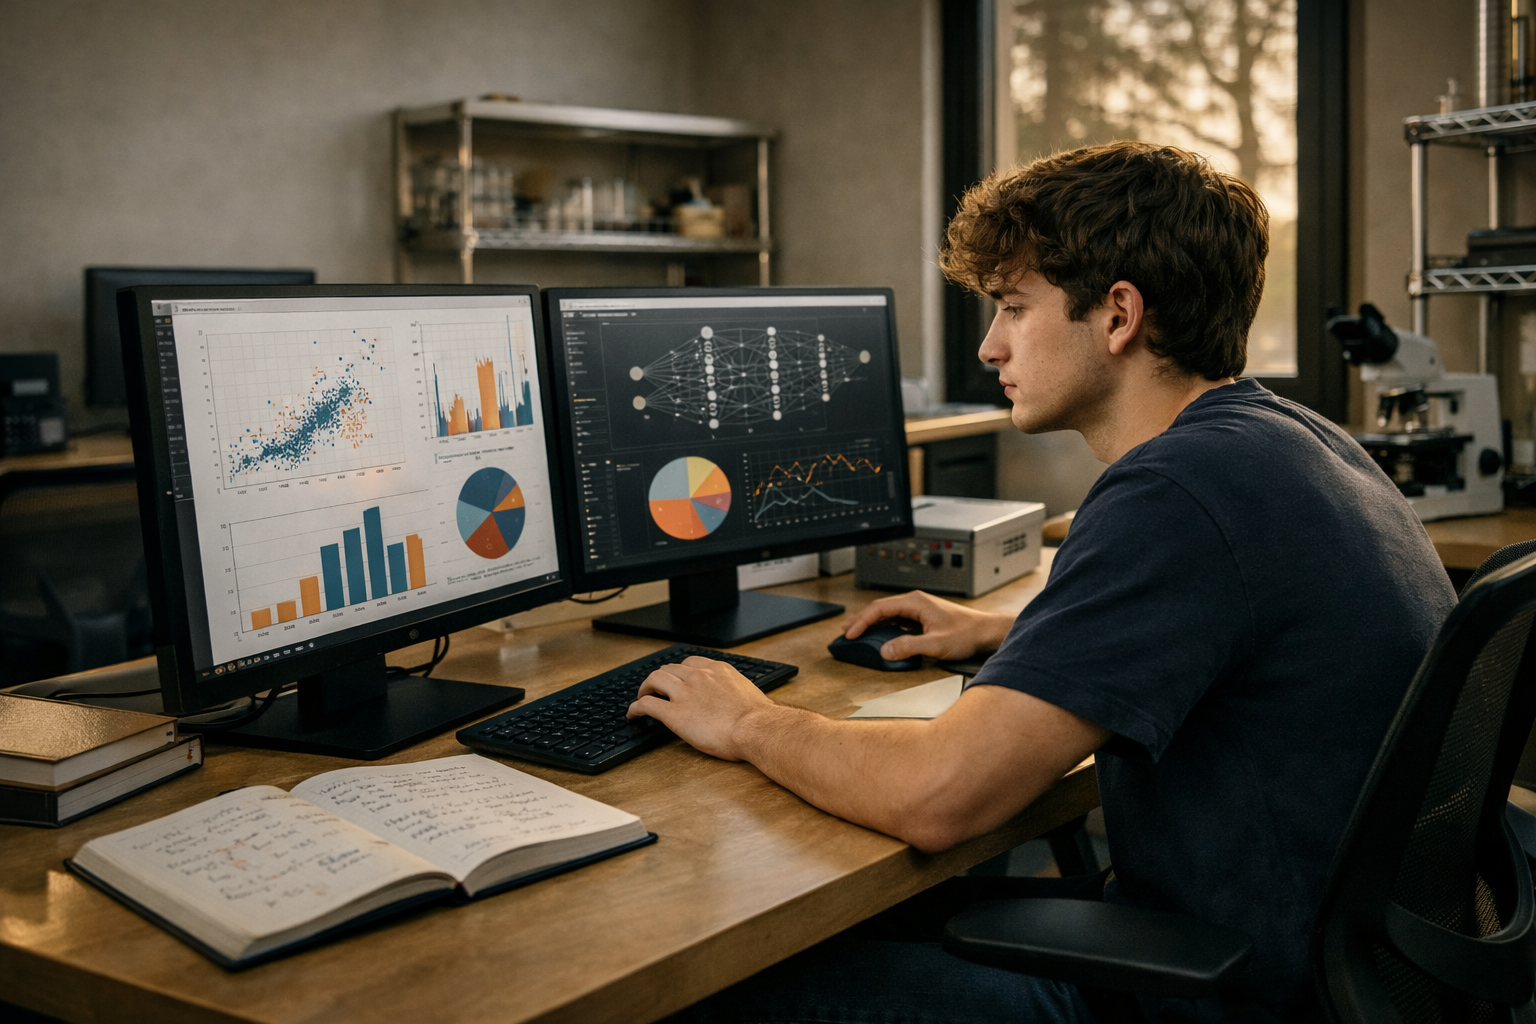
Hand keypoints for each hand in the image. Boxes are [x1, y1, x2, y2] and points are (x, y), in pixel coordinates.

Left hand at [628, 656, 774, 760]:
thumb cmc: (758, 718)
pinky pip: (646, 704)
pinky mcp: (674, 714)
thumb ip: (734, 691)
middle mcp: (698, 676)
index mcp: (717, 670)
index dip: (679, 671)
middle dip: (660, 678)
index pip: (690, 663)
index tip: (677, 679)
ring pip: (654, 680)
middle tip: (656, 688)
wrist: (756, 728)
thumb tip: (735, 702)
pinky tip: (633, 714)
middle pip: (669, 669)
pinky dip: (635, 708)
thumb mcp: (747, 693)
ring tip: (642, 696)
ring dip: (645, 687)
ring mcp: (685, 693)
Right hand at [842, 591, 1012, 661]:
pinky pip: (898, 621)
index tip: (851, 634)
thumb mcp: (936, 644)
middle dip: (861, 620)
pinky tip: (880, 637)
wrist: (987, 632)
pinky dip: (885, 628)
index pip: (879, 608)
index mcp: (915, 602)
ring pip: (888, 614)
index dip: (862, 621)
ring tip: (857, 633)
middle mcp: (915, 603)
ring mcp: (919, 610)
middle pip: (880, 609)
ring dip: (872, 624)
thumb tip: (885, 650)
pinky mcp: (923, 619)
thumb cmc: (967, 634)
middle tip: (846, 632)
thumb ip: (909, 647)